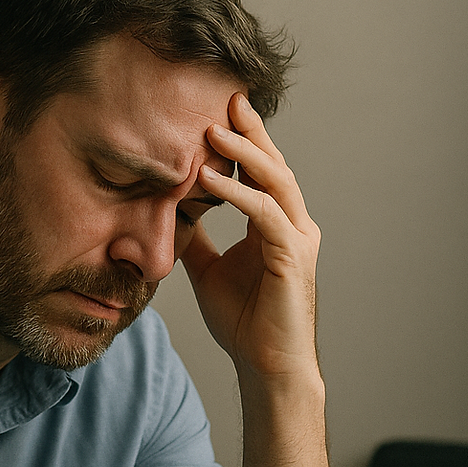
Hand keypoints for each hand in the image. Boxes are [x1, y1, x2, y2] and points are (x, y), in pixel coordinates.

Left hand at [180, 92, 320, 382]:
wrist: (266, 368)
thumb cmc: (244, 323)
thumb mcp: (208, 270)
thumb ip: (196, 239)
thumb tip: (170, 214)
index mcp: (276, 225)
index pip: (260, 172)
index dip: (242, 142)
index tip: (216, 113)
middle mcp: (293, 225)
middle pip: (273, 165)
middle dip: (250, 131)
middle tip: (226, 98)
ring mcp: (298, 239)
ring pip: (275, 181)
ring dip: (244, 153)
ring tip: (213, 130)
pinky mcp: (294, 257)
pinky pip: (266, 214)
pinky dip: (239, 193)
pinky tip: (210, 179)